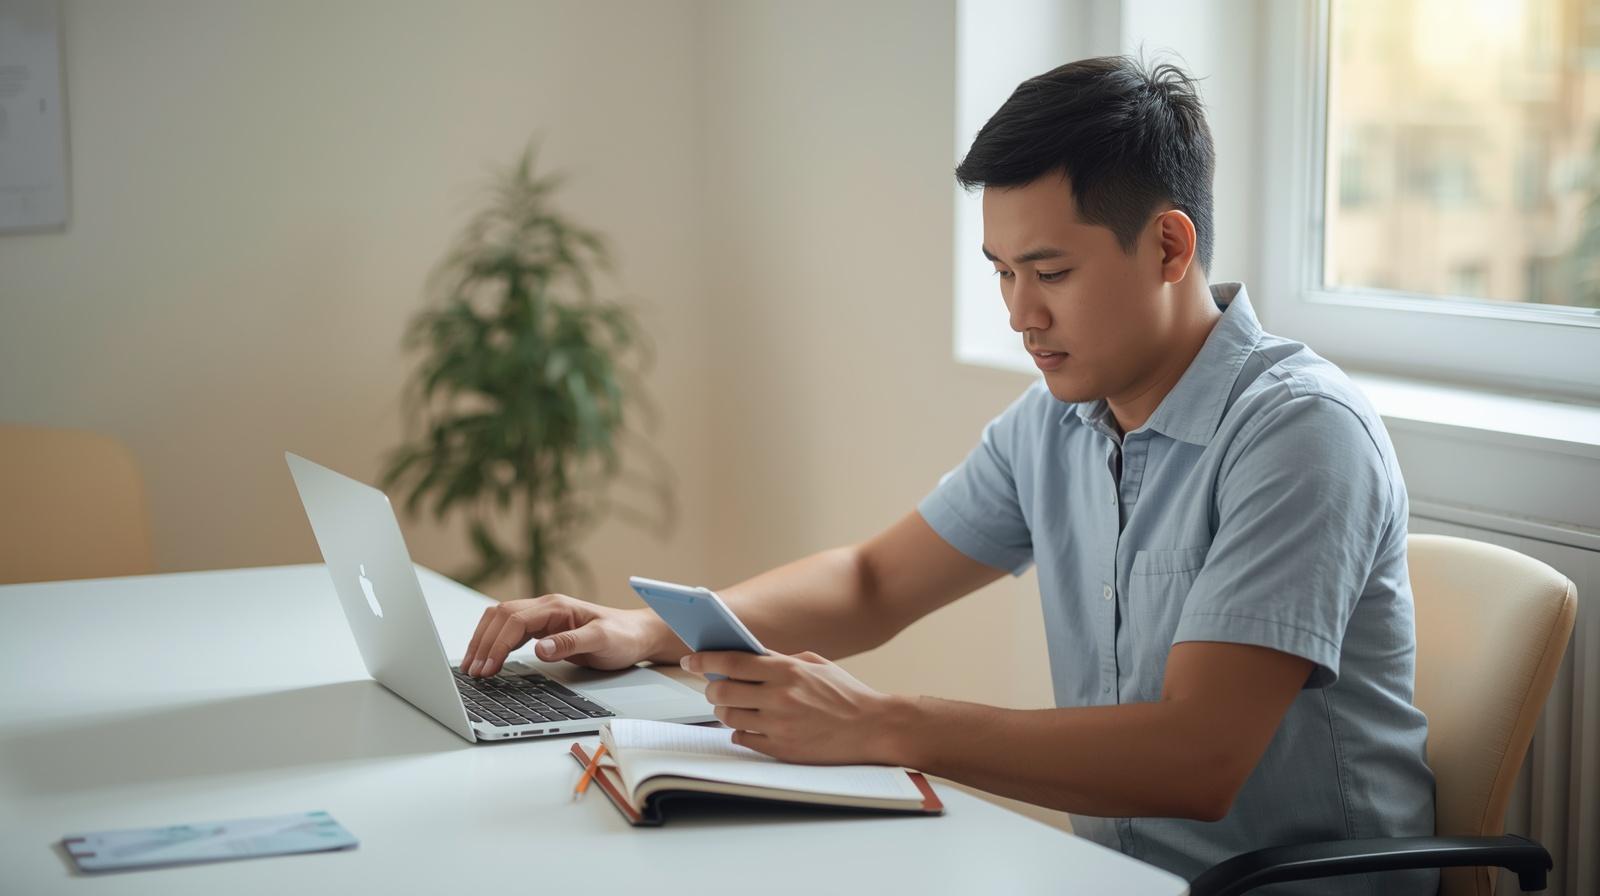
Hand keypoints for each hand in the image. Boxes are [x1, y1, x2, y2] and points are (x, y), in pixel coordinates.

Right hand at [461, 594, 665, 676]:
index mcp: (556, 607)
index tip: (487, 668)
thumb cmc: (623, 636)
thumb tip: (539, 648)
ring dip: (484, 641)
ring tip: (472, 667)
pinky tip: (488, 658)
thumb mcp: (601, 642)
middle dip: (483, 643)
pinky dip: (494, 642)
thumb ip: (571, 644)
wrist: (637, 634)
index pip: (514, 620)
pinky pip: (510, 629)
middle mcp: (546, 607)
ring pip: (501, 620)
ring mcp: (543, 616)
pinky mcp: (544, 628)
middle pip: (500, 616)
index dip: (497, 645)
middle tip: (472, 672)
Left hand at [683, 650, 909, 765]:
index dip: (705, 659)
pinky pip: (742, 739)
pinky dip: (741, 731)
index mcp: (788, 670)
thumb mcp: (815, 664)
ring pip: (728, 716)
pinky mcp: (782, 749)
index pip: (733, 661)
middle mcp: (780, 697)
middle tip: (714, 687)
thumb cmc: (846, 694)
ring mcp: (780, 726)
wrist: (873, 728)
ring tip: (734, 706)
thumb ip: (780, 660)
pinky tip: (751, 725)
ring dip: (724, 710)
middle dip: (711, 687)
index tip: (690, 659)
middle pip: (721, 690)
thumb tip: (745, 658)